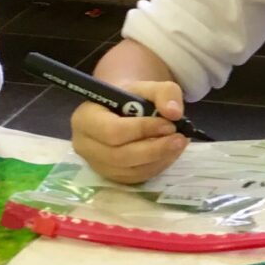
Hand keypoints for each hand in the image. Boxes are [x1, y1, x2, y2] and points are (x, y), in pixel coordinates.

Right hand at [68, 78, 188, 183]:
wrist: (123, 111)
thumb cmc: (131, 98)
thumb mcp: (148, 87)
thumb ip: (164, 93)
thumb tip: (174, 112)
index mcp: (85, 119)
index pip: (112, 131)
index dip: (143, 129)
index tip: (169, 124)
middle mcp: (85, 145)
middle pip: (121, 156)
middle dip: (154, 148)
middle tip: (180, 138)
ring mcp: (97, 165)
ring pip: (131, 170)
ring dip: (159, 159)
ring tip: (178, 144)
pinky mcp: (112, 177)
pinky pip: (136, 177)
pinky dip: (157, 167)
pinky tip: (169, 153)